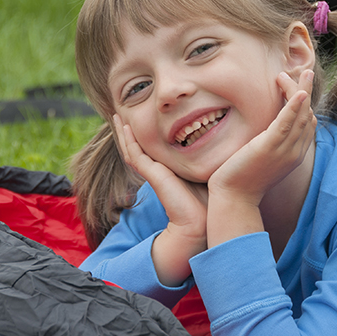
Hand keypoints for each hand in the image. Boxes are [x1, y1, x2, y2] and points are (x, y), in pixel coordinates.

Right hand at [113, 115, 207, 284]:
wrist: (200, 222)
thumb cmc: (209, 201)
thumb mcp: (206, 173)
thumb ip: (205, 161)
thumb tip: (220, 146)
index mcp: (168, 171)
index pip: (151, 149)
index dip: (143, 134)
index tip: (142, 118)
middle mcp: (158, 171)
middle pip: (137, 148)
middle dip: (128, 132)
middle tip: (120, 113)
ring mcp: (153, 173)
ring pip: (132, 149)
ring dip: (124, 133)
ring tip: (116, 116)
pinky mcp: (153, 175)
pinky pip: (136, 154)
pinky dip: (129, 140)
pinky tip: (124, 127)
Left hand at [207, 70, 316, 206]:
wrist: (233, 199)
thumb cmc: (241, 180)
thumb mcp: (260, 159)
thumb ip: (267, 144)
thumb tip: (263, 131)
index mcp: (293, 154)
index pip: (308, 124)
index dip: (305, 104)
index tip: (296, 88)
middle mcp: (294, 152)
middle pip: (307, 115)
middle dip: (306, 91)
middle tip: (302, 72)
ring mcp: (284, 150)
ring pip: (301, 115)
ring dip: (302, 91)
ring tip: (305, 72)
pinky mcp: (269, 148)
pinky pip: (287, 124)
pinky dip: (294, 106)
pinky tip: (298, 92)